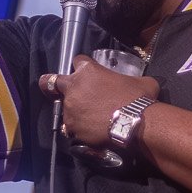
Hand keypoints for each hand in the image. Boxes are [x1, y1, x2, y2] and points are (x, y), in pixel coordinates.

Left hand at [42, 57, 158, 151]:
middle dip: (53, 85)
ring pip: (63, 108)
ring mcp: (70, 109)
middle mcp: (73, 88)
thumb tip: (140, 83)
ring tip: (86, 118)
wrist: (135, 123)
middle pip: (50, 82)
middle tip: (58, 90)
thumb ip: (131, 78)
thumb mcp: (141, 81)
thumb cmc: (138, 98)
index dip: (83, 66)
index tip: (88, 72)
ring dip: (73, 111)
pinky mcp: (72, 127)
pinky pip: (70, 127)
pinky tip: (87, 131)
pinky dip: (77, 129)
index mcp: (88, 71)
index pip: (77, 61)